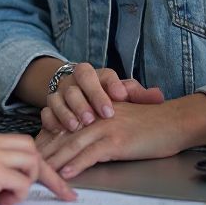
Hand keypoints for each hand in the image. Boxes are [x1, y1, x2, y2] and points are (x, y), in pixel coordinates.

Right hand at [0, 130, 75, 204]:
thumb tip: (10, 176)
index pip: (23, 144)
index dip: (42, 164)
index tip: (58, 182)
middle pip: (33, 151)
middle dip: (45, 174)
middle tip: (48, 194)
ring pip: (32, 164)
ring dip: (25, 184)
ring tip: (6, 196)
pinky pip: (22, 183)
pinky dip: (17, 195)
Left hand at [36, 94, 205, 178]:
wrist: (173, 121)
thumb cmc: (150, 124)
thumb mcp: (119, 120)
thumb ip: (100, 127)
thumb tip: (82, 145)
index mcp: (95, 111)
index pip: (65, 125)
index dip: (48, 139)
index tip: (32, 152)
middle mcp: (96, 116)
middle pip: (64, 134)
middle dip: (45, 151)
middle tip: (27, 165)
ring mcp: (105, 127)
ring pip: (73, 144)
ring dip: (54, 159)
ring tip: (39, 172)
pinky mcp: (117, 141)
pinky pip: (92, 153)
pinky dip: (77, 164)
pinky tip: (66, 172)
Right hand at [44, 64, 163, 133]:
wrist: (76, 92)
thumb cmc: (105, 97)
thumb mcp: (121, 94)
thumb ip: (138, 96)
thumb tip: (159, 96)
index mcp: (96, 75)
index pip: (102, 74)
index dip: (110, 86)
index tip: (119, 97)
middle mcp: (75, 81)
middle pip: (77, 85)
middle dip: (86, 101)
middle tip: (94, 117)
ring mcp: (60, 93)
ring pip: (59, 98)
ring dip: (67, 112)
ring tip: (77, 126)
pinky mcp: (49, 107)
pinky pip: (46, 111)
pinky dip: (51, 120)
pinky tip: (58, 130)